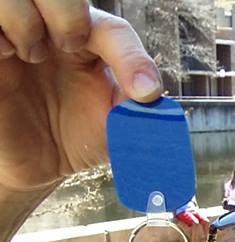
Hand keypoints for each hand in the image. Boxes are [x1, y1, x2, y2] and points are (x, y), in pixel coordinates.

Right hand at [0, 1, 161, 191]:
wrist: (36, 168)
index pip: (113, 32)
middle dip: (68, 14)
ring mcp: (17, 37)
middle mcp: (54, 31)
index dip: (131, 58)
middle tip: (68, 47)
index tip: (145, 93)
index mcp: (92, 46)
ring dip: (26, 20)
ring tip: (30, 55)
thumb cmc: (76, 139)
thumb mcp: (116, 130)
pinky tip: (4, 56)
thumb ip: (138, 112)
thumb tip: (154, 100)